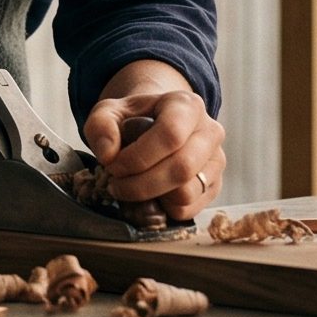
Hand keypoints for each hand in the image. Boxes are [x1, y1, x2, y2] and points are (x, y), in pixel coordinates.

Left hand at [82, 62, 223, 219]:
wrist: (155, 126)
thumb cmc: (133, 119)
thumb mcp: (108, 112)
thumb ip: (100, 126)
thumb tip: (108, 154)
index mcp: (187, 105)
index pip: (170, 135)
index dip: (138, 157)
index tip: (112, 165)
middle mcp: (210, 132)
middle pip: (182, 168)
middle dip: (141, 184)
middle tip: (116, 183)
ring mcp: (216, 161)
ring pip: (186, 193)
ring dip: (150, 198)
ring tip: (130, 187)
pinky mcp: (213, 187)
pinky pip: (188, 210)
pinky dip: (161, 209)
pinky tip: (148, 194)